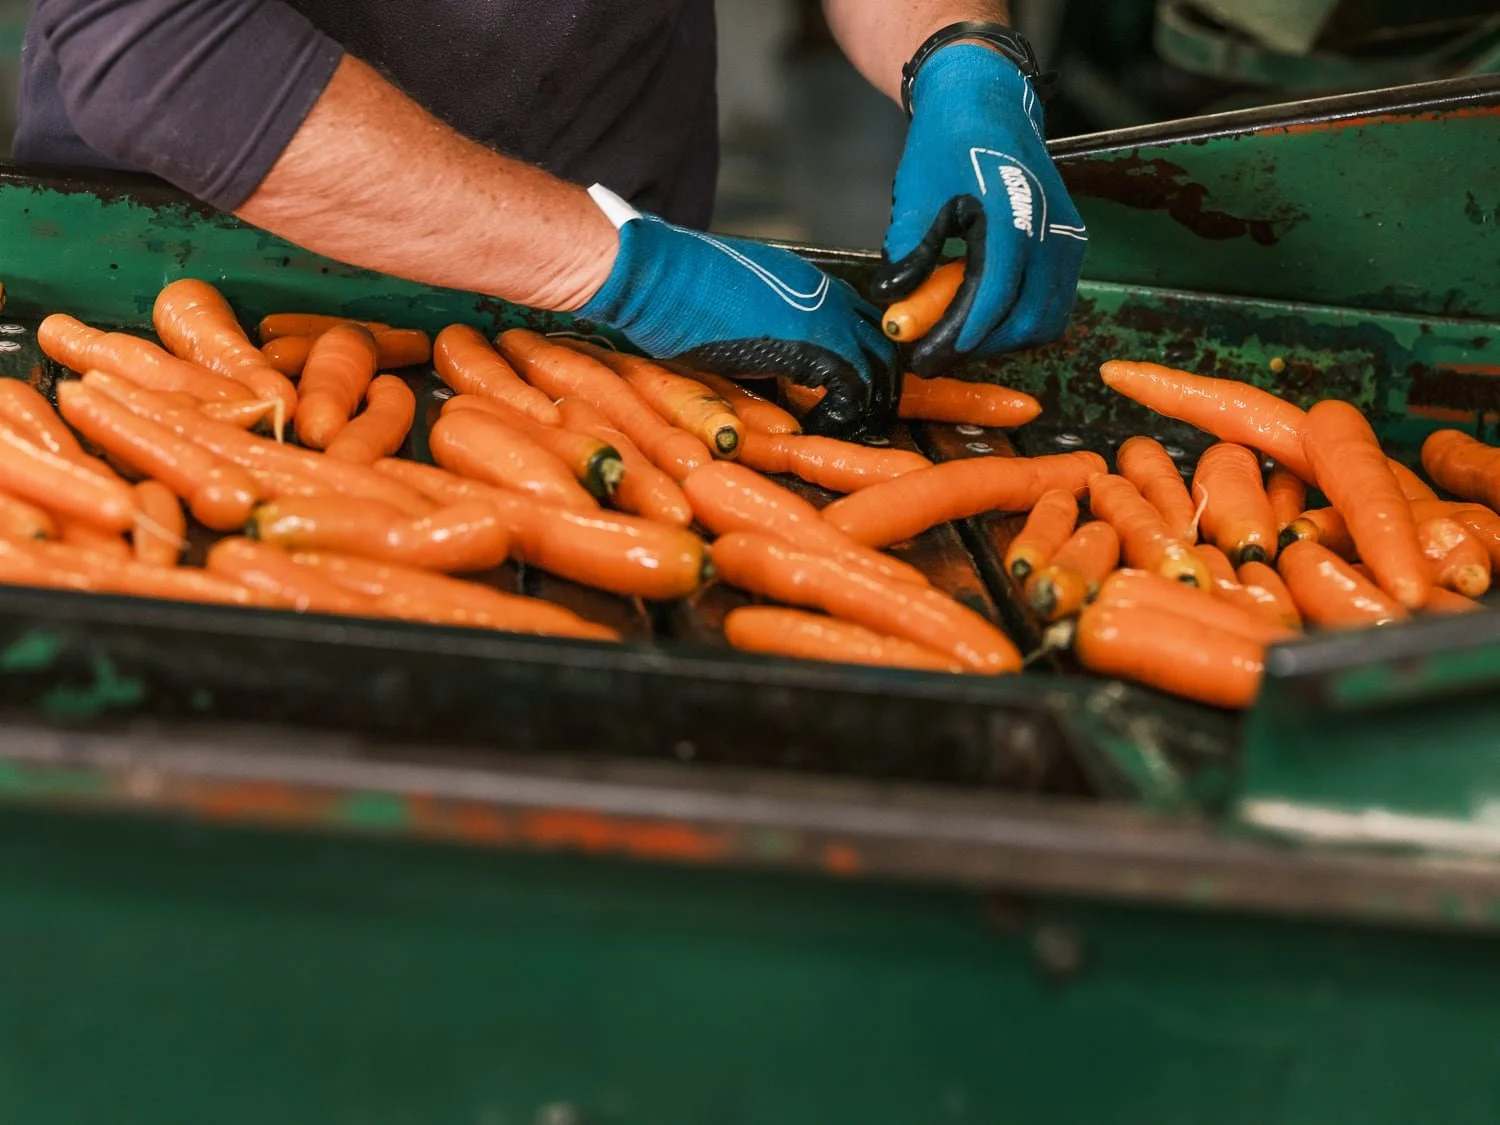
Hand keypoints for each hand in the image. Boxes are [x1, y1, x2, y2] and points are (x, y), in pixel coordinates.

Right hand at [577, 186, 899, 438]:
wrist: (660, 277)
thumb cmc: (677, 291)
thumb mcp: (735, 305)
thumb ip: (766, 326)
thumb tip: (769, 358)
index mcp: (807, 282)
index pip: (860, 319)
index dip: (862, 356)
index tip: (851, 387)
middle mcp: (826, 295)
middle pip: (881, 342)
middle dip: (880, 380)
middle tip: (866, 413)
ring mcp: (826, 318)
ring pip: (879, 365)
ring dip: (869, 400)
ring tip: (851, 425)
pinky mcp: (817, 347)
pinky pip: (855, 388)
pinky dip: (845, 413)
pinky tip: (823, 426)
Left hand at [872, 44, 1085, 374]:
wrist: (987, 101)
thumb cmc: (946, 143)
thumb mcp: (916, 195)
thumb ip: (908, 254)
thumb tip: (893, 307)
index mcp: (1012, 211)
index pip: (993, 293)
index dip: (961, 334)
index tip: (928, 358)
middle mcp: (1051, 227)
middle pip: (1025, 319)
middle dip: (977, 346)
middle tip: (933, 356)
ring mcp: (1068, 236)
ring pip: (1046, 320)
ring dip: (1002, 340)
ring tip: (956, 340)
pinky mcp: (1072, 242)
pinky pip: (1054, 303)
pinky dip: (1021, 322)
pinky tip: (983, 319)